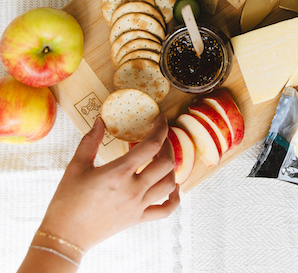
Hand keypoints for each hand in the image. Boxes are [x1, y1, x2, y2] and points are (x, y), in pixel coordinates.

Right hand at [38, 114, 179, 251]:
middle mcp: (133, 189)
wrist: (65, 236)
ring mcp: (138, 205)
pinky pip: (165, 210)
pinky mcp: (138, 218)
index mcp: (118, 173)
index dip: (160, 128)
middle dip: (167, 145)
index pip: (151, 146)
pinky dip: (175, 198)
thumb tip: (100, 121)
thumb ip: (90, 141)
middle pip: (166, 163)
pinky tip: (174, 187)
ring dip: (170, 168)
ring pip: (169, 184)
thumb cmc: (67, 201)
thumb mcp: (76, 166)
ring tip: (162, 158)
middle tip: (159, 138)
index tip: (161, 119)